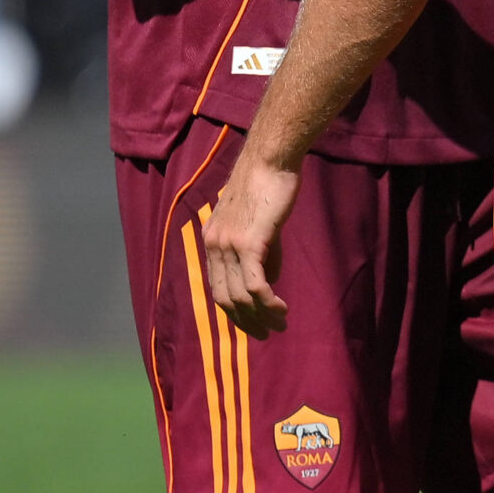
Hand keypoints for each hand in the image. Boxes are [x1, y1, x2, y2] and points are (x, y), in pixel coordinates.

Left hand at [201, 152, 301, 338]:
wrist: (270, 159)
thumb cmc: (268, 184)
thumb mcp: (258, 223)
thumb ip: (261, 254)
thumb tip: (268, 283)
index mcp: (212, 240)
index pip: (218, 287)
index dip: (235, 311)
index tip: (253, 323)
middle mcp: (214, 245)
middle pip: (225, 298)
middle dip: (246, 321)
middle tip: (267, 333)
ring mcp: (229, 245)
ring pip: (241, 296)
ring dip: (261, 316)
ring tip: (280, 324)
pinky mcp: (249, 243)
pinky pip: (256, 284)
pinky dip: (268, 303)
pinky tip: (281, 308)